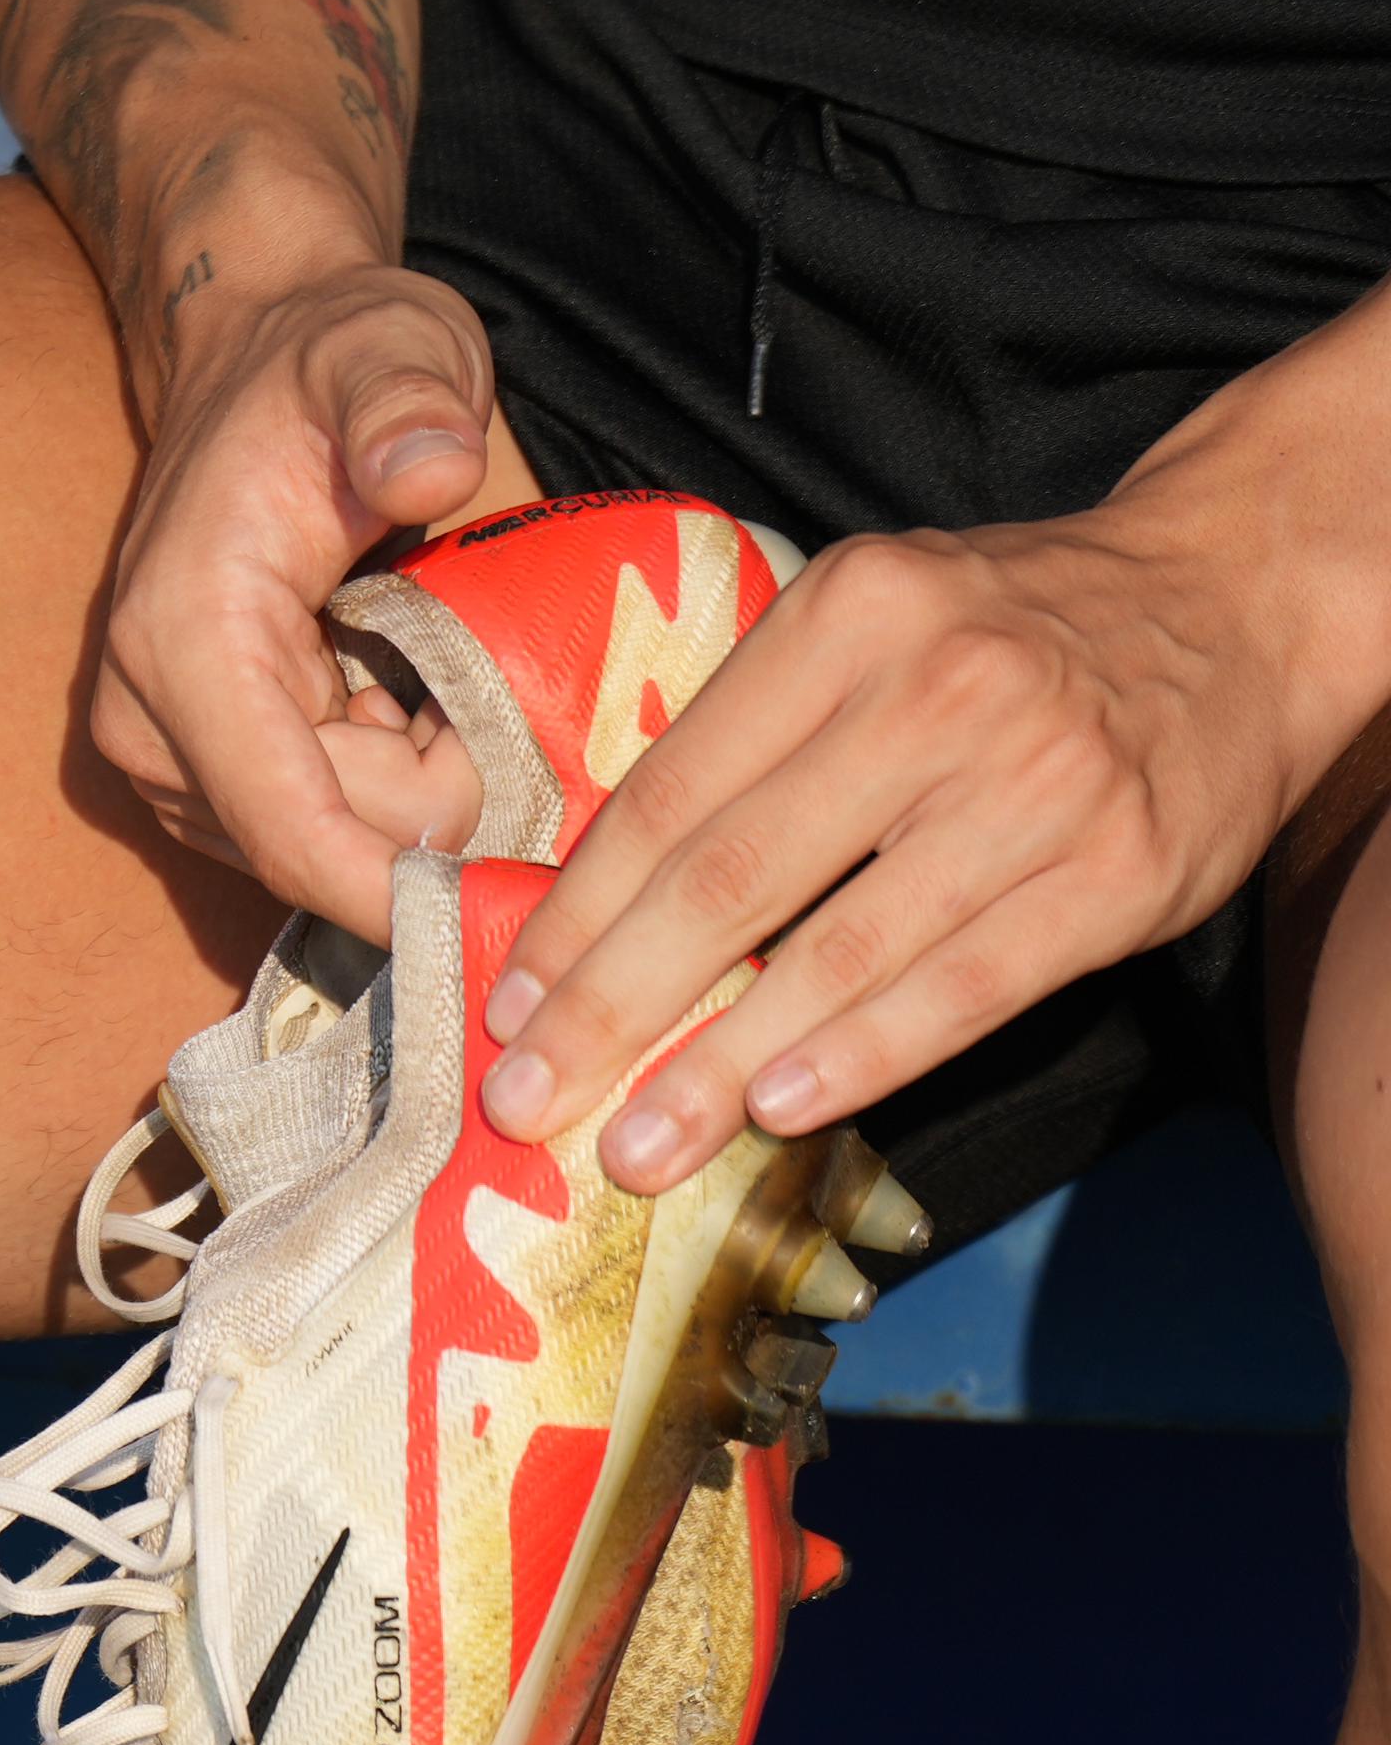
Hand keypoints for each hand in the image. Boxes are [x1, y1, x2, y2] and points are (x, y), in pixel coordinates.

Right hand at [91, 259, 502, 938]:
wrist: (251, 366)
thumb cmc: (328, 363)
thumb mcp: (387, 347)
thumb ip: (406, 401)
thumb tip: (432, 467)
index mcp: (184, 642)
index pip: (292, 828)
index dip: (403, 890)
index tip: (517, 909)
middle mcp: (150, 726)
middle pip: (331, 848)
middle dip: (437, 795)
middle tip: (483, 671)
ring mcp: (166, 761)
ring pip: (330, 849)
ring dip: (413, 784)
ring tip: (428, 667)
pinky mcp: (197, 777)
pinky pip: (323, 830)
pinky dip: (387, 782)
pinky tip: (395, 694)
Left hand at [480, 503, 1320, 1193]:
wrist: (1237, 599)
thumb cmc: (1010, 634)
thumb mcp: (871, 627)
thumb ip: (751, 738)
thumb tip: (598, 902)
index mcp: (848, 619)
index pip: (672, 795)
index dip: (577, 917)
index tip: (507, 1006)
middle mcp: (940, 690)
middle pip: (731, 878)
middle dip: (612, 1006)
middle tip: (528, 1100)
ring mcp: (1037, 783)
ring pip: (841, 949)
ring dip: (719, 1064)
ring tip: (635, 1146)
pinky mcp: (1118, 869)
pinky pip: (965, 985)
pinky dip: (865, 1054)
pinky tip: (780, 1109)